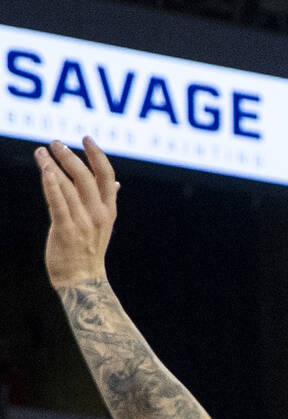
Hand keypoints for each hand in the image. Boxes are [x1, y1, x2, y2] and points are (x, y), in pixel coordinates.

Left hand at [35, 137, 119, 289]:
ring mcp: (82, 222)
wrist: (82, 280)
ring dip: (53, 166)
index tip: (86, 138)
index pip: (106, 175)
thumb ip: (107, 201)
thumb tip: (115, 183)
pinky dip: (52, 186)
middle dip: (70, 156)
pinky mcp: (65, 230)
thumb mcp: (104, 224)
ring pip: (69, 187)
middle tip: (56, 142)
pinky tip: (46, 171)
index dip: (97, 155)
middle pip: (86, 177)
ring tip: (41, 152)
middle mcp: (98, 214)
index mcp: (108, 210)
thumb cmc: (89, 250)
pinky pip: (58, 203)